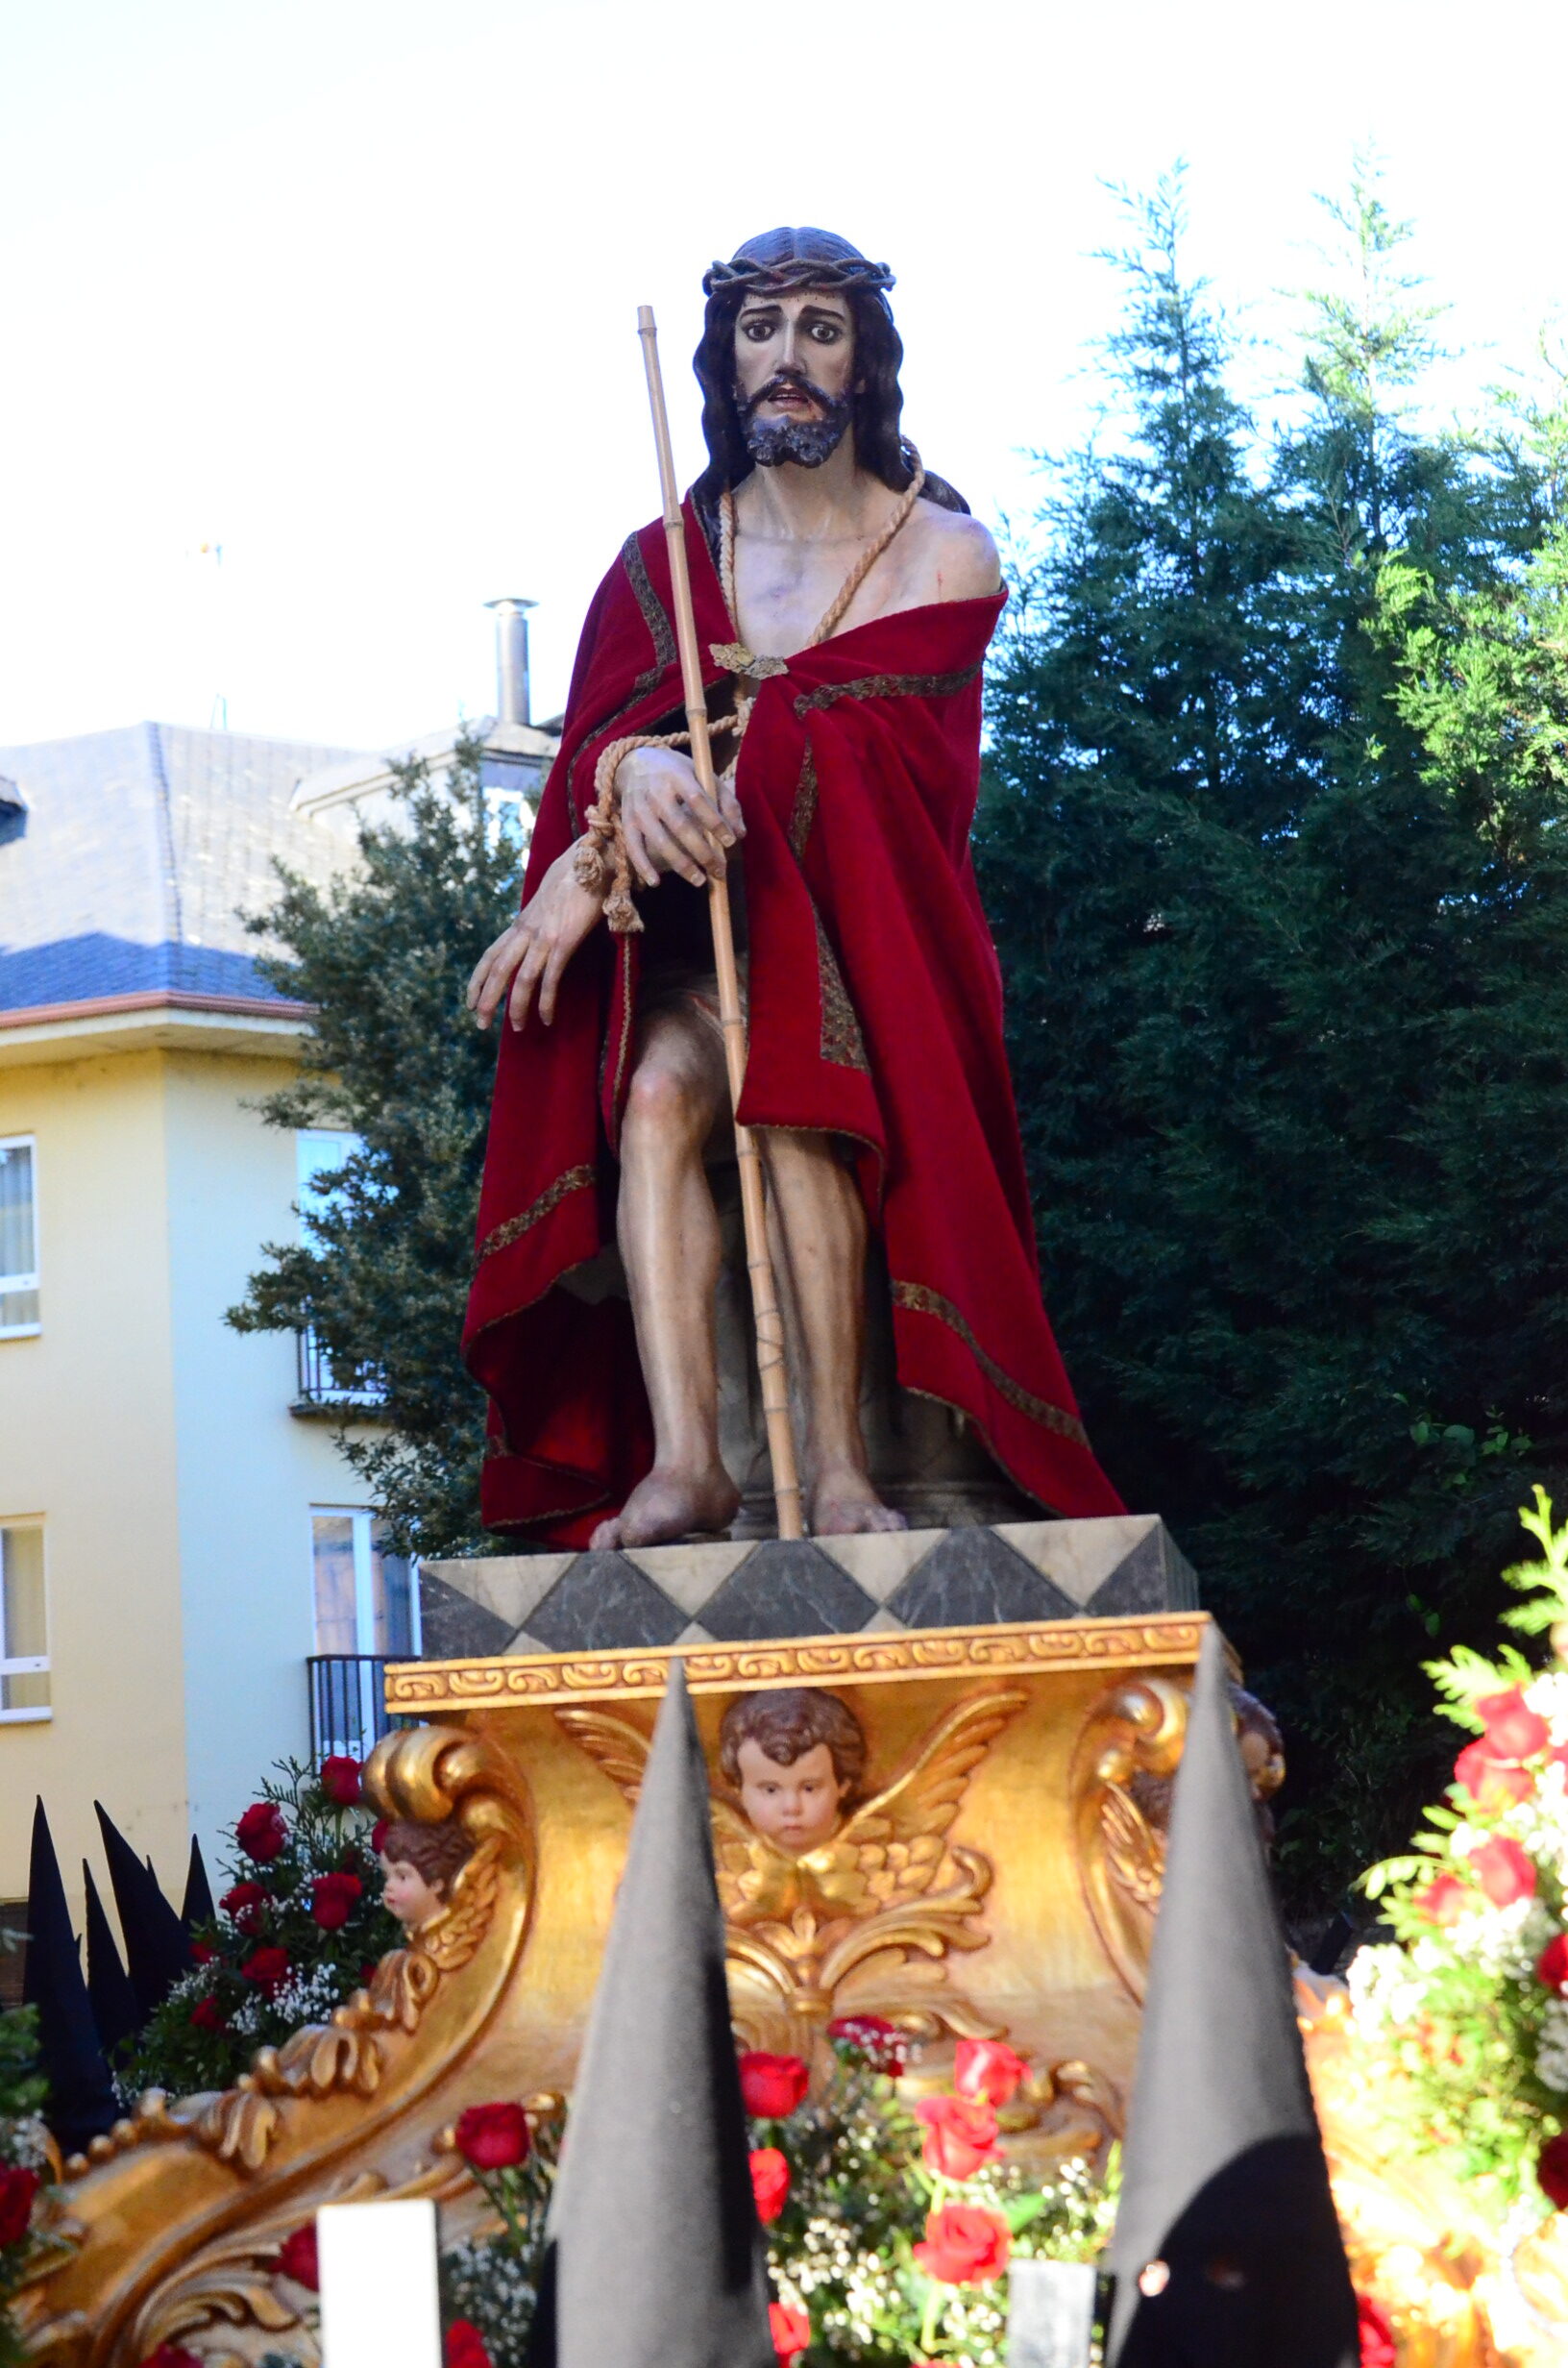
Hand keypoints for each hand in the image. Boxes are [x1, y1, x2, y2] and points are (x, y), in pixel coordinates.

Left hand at [467, 846, 605, 1031]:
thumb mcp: (546, 904)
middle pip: (498, 971)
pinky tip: (547, 1018)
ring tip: (518, 1028)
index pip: (490, 955)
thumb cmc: (573, 881)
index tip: (470, 1002)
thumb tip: (534, 936)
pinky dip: (546, 1001)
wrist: (590, 861)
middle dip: (487, 1000)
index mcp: (520, 924)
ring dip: (517, 1007)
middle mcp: (526, 932)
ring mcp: (543, 937)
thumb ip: (537, 922)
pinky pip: (550, 978)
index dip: (477, 980)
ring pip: (521, 979)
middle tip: (481, 1024)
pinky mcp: (564, 942)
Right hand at [618, 746, 743, 889]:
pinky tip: (656, 882)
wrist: (634, 763)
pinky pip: (633, 847)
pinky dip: (642, 866)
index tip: (730, 841)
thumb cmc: (677, 772)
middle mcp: (656, 791)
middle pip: (680, 826)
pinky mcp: (627, 821)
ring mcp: (639, 808)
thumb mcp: (702, 774)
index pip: (698, 800)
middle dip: (702, 851)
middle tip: (720, 871)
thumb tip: (740, 834)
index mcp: (677, 775)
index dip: (715, 822)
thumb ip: (725, 801)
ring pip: (660, 841)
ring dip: (680, 864)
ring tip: (700, 881)